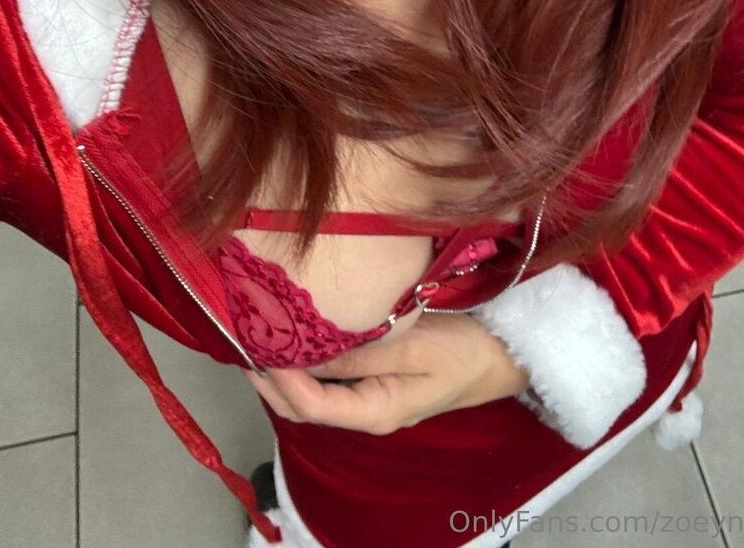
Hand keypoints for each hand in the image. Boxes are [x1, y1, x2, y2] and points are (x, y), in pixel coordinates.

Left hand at [240, 313, 529, 434]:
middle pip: (303, 404)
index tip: (255, 347)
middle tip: (241, 338)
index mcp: (375, 411)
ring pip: (313, 390)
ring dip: (284, 367)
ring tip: (258, 333)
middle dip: (269, 377)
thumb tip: (307, 352)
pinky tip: (296, 333)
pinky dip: (306, 358)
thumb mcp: (413, 347)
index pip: (311, 405)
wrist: (502, 355)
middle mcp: (365, 409)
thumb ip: (361, 351)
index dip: (278, 381)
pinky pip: (330, 375)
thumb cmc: (463, 351)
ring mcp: (369, 394)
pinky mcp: (374, 375)